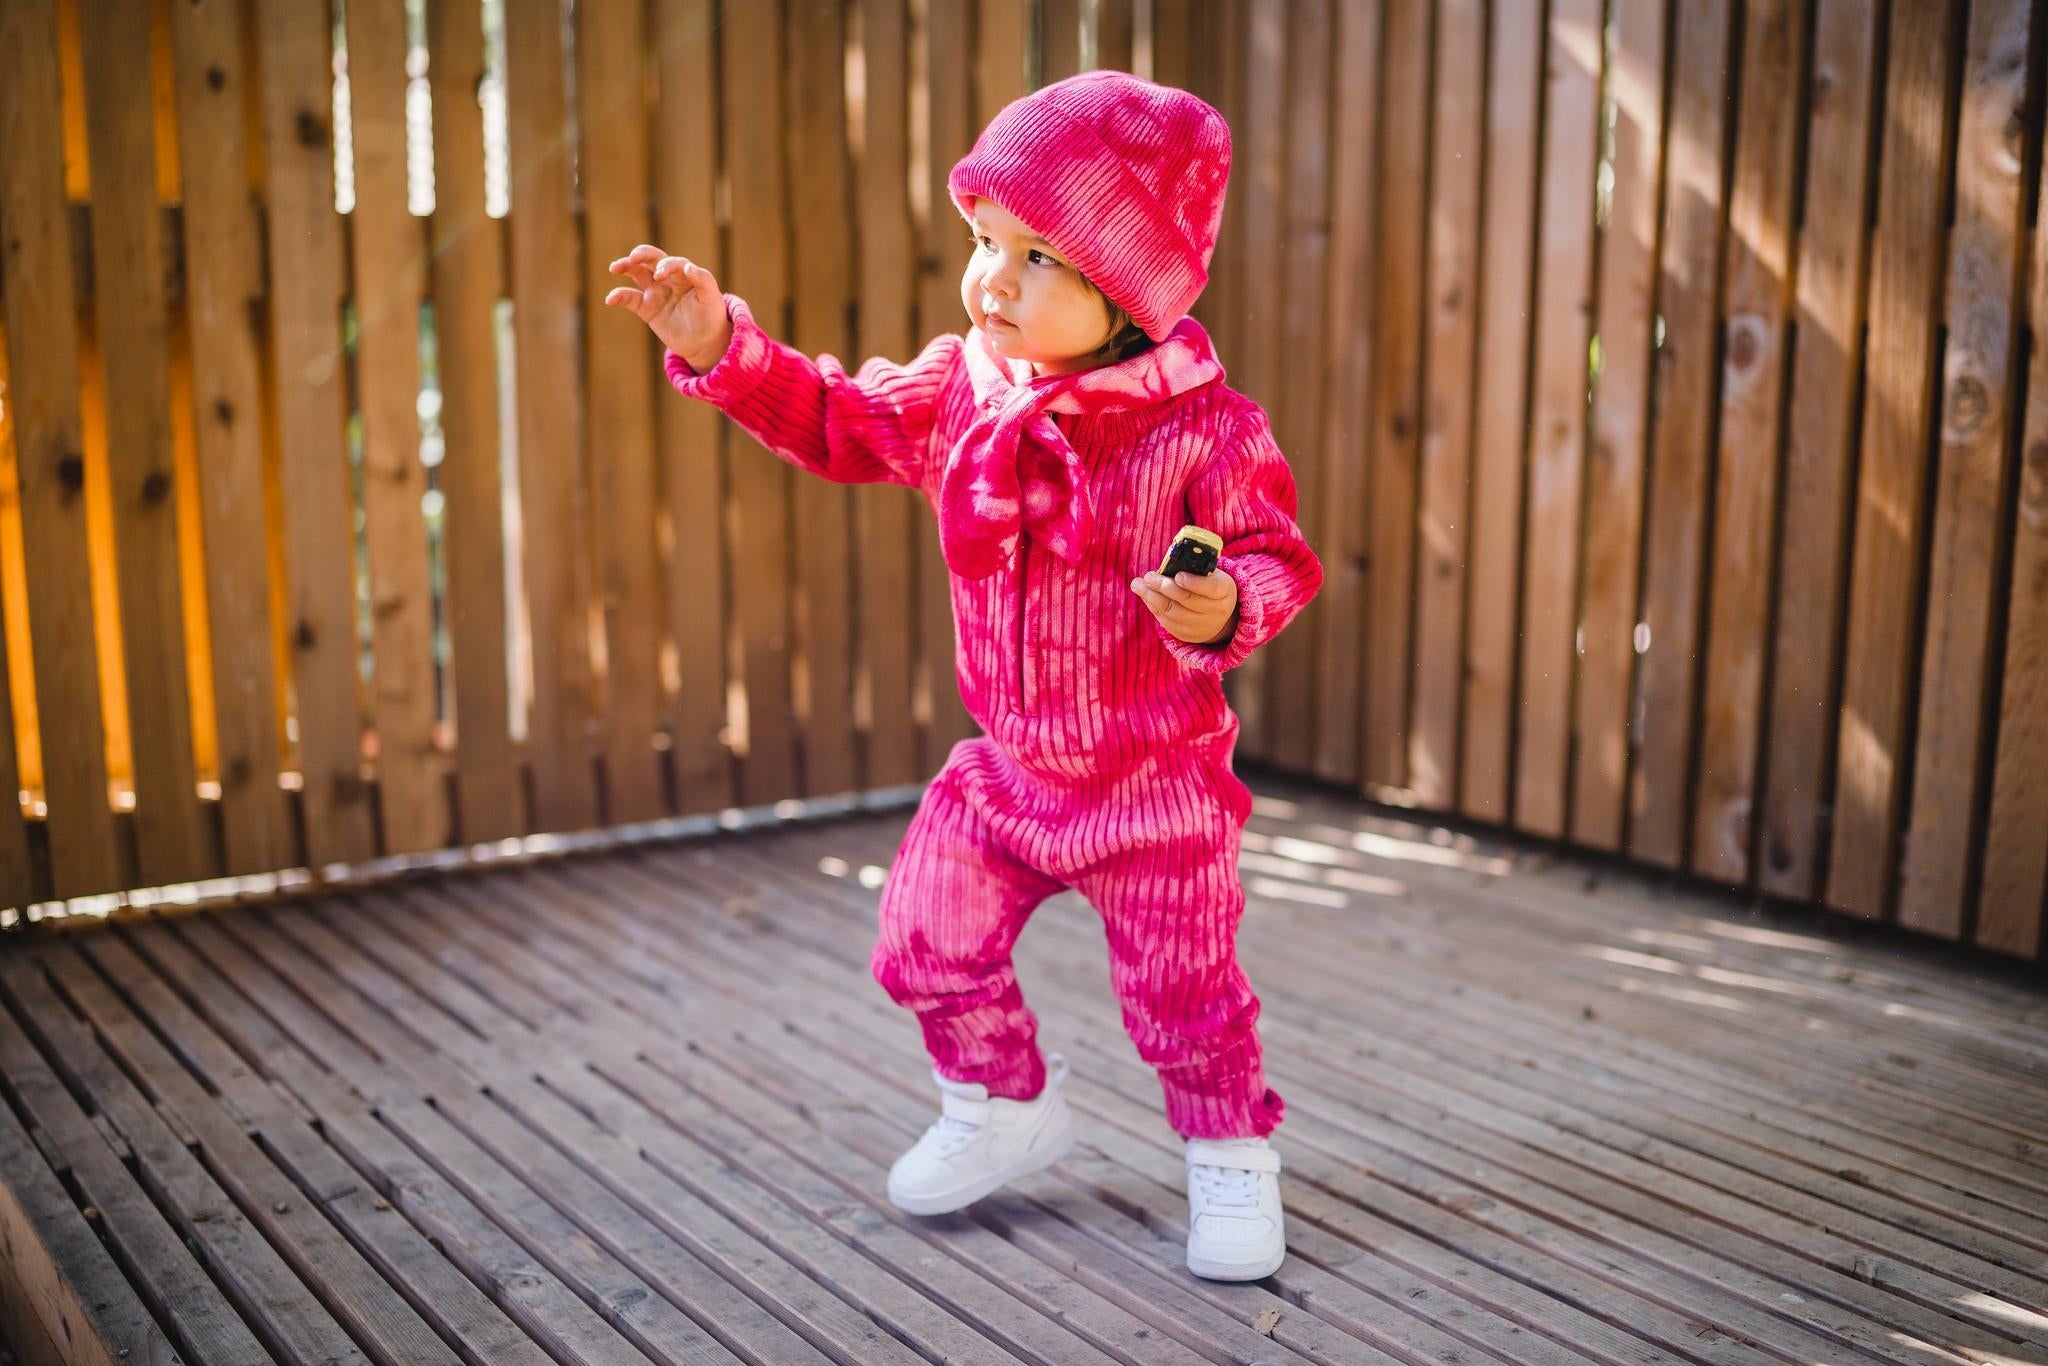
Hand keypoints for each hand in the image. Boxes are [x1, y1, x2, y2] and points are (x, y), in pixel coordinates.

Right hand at [603, 244, 732, 371]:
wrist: (705, 342)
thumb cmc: (711, 316)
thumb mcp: (711, 298)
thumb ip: (703, 280)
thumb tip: (688, 267)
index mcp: (683, 273)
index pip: (670, 261)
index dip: (664, 265)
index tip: (660, 275)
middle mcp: (667, 279)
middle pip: (649, 259)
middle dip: (640, 255)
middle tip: (632, 258)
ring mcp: (655, 292)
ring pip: (636, 273)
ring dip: (625, 267)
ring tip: (614, 267)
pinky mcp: (647, 308)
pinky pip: (629, 298)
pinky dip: (618, 296)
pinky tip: (610, 299)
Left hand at [1131, 568, 1238, 645]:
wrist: (1217, 613)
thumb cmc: (1209, 584)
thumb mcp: (1210, 573)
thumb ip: (1194, 566)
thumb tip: (1167, 562)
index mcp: (1225, 590)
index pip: (1212, 587)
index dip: (1194, 582)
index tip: (1177, 575)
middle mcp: (1217, 611)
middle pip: (1188, 600)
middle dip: (1165, 587)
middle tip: (1148, 577)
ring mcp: (1203, 625)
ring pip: (1174, 612)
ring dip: (1152, 597)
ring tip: (1138, 585)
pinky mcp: (1189, 635)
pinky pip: (1168, 622)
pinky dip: (1154, 608)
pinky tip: (1146, 597)